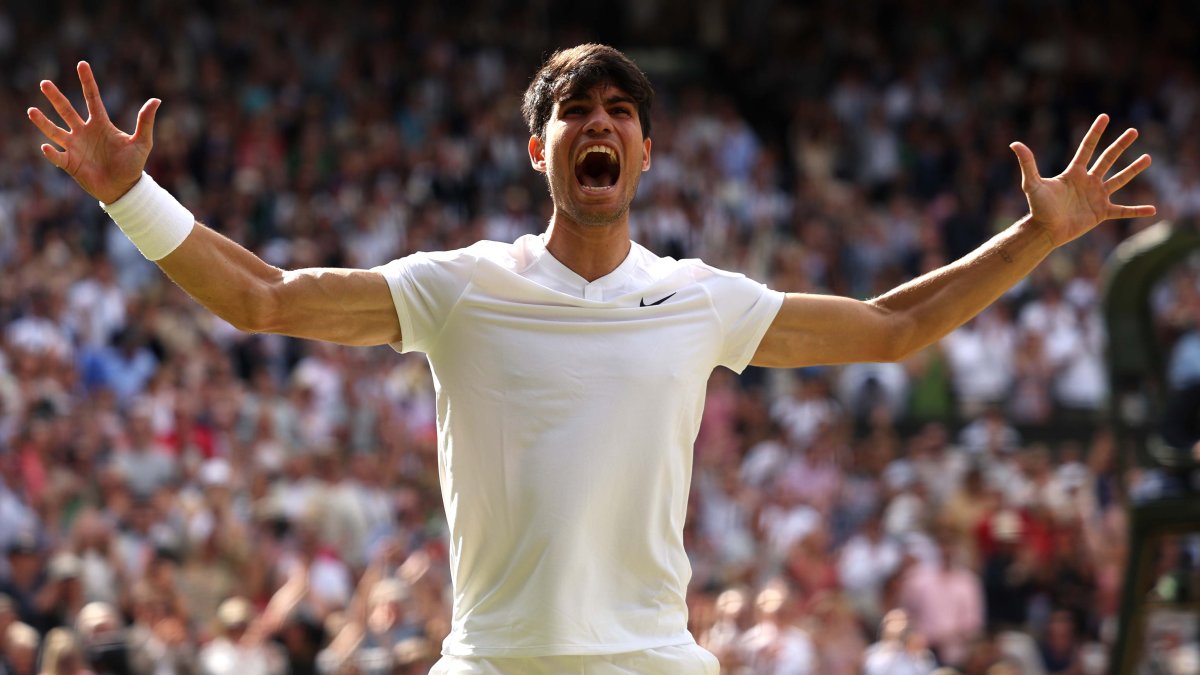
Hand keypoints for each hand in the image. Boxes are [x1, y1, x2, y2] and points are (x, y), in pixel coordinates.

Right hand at [27, 61, 158, 203]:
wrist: (124, 189)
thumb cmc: (133, 165)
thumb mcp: (142, 142)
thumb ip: (145, 122)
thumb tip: (156, 100)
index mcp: (101, 124)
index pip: (92, 98)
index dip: (87, 82)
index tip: (82, 64)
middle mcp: (84, 132)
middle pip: (67, 111)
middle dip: (56, 97)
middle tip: (44, 83)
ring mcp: (75, 147)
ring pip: (55, 131)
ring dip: (43, 122)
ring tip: (31, 111)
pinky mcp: (70, 163)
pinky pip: (57, 156)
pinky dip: (51, 152)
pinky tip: (46, 147)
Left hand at [1011, 114, 1155, 246]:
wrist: (1044, 231)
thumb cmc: (1038, 208)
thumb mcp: (1033, 184)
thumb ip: (1028, 163)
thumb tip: (1015, 143)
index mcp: (1074, 173)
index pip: (1087, 148)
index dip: (1095, 132)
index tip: (1104, 117)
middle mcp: (1088, 181)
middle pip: (1108, 159)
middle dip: (1120, 145)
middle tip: (1134, 131)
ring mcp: (1096, 196)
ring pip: (1119, 180)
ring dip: (1134, 169)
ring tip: (1148, 158)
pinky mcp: (1101, 213)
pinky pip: (1123, 211)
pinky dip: (1137, 211)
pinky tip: (1153, 210)